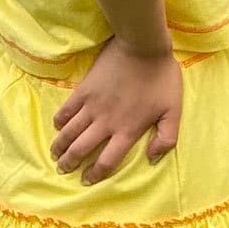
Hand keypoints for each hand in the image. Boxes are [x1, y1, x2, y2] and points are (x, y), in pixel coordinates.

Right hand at [50, 35, 181, 185]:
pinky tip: (57, 127)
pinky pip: (66, 110)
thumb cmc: (161, 78)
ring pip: (69, 133)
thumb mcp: (173, 111)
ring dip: (60, 146)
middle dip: (70, 163)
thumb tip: (152, 158)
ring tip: (55, 155)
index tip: (87, 180)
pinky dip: (59, 121)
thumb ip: (167, 138)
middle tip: (63, 170)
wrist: (143, 47)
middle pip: (81, 149)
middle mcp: (106, 123)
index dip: (95, 174)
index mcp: (127, 131)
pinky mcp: (83, 90)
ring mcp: (92, 106)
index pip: (107, 161)